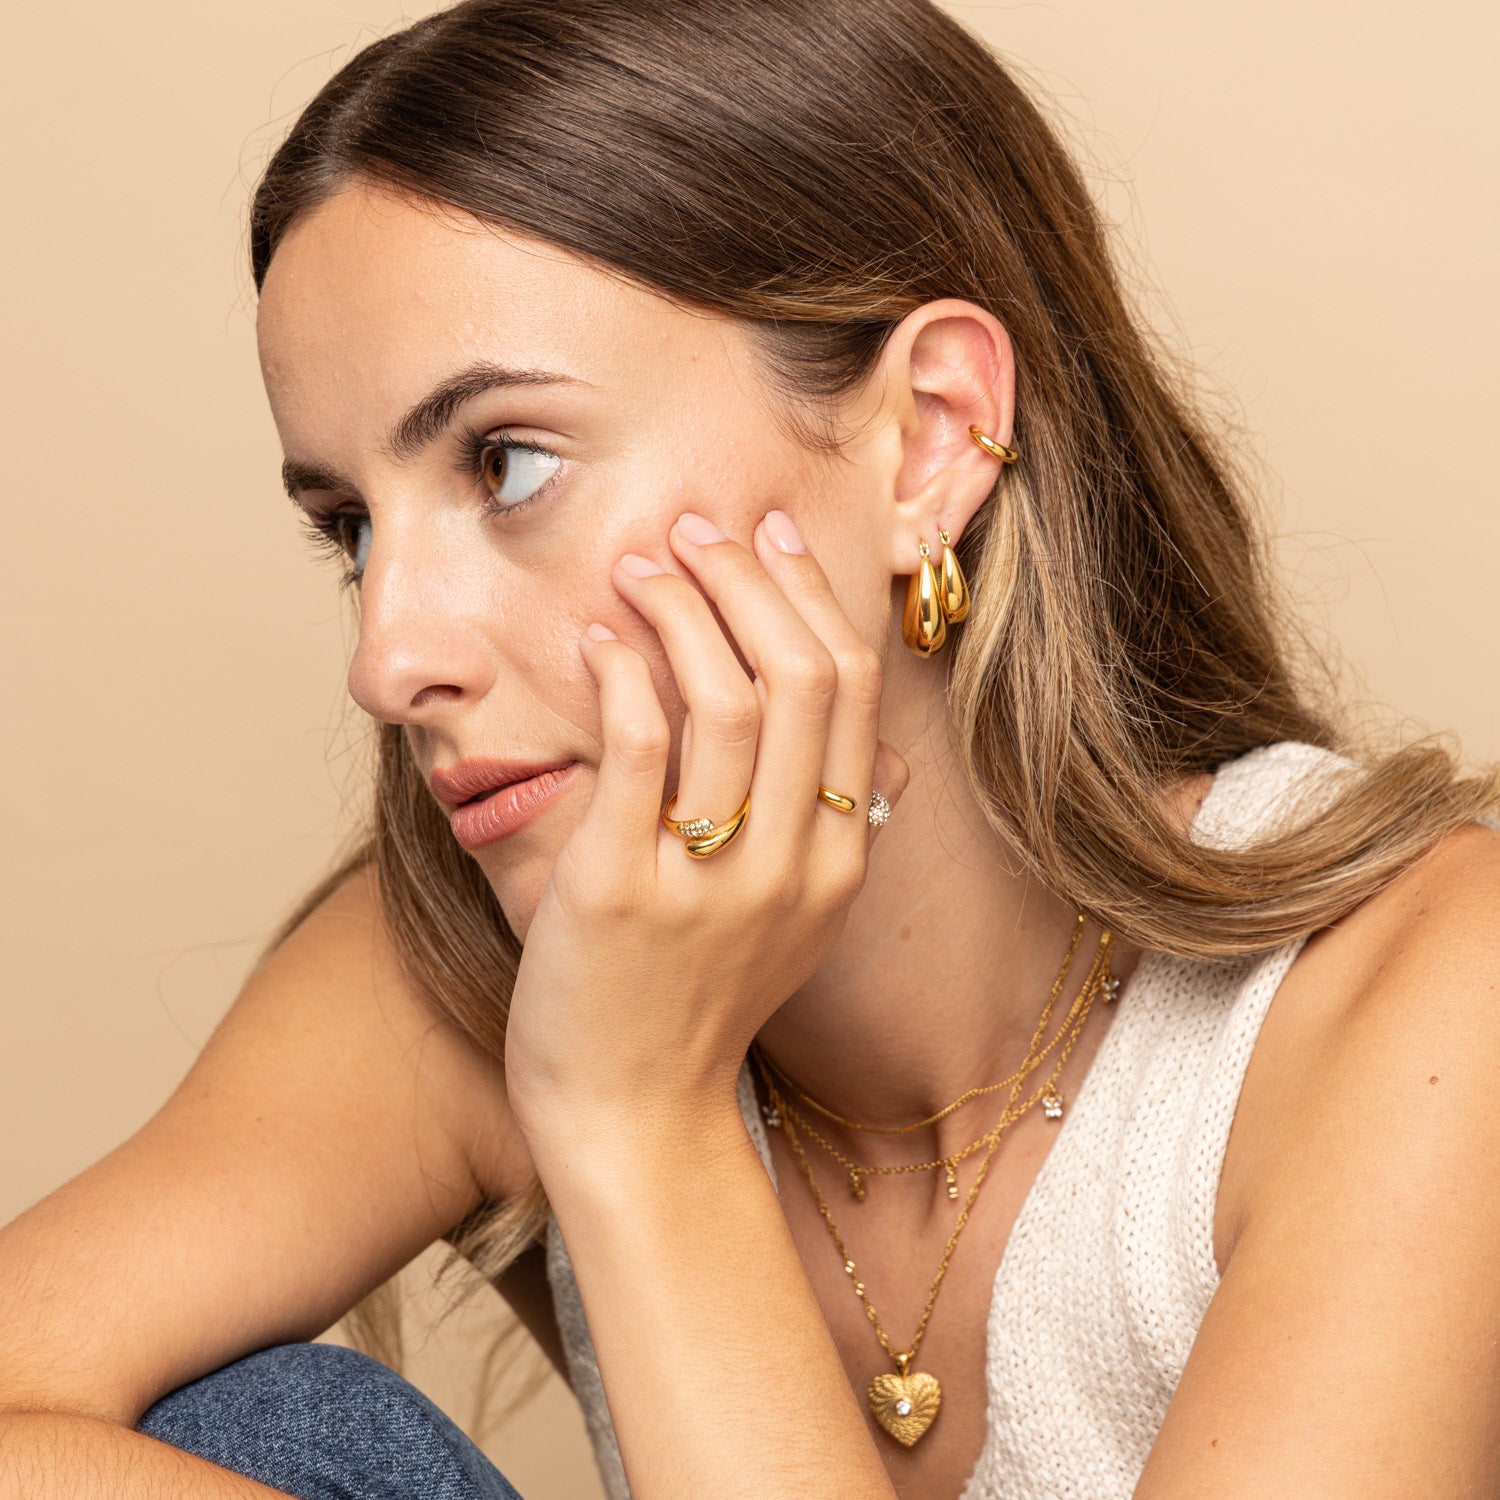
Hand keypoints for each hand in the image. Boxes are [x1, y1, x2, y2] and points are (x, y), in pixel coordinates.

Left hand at [501, 506, 907, 1148]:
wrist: (633, 1117)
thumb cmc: (694, 1006)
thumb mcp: (791, 926)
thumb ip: (828, 837)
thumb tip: (887, 764)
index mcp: (837, 861)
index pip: (849, 694)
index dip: (811, 598)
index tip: (770, 538)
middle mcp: (792, 866)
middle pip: (801, 680)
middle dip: (750, 581)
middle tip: (699, 530)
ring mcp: (711, 881)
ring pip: (727, 701)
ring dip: (684, 611)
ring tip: (640, 566)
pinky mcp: (622, 893)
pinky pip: (638, 752)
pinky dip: (622, 677)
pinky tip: (597, 640)